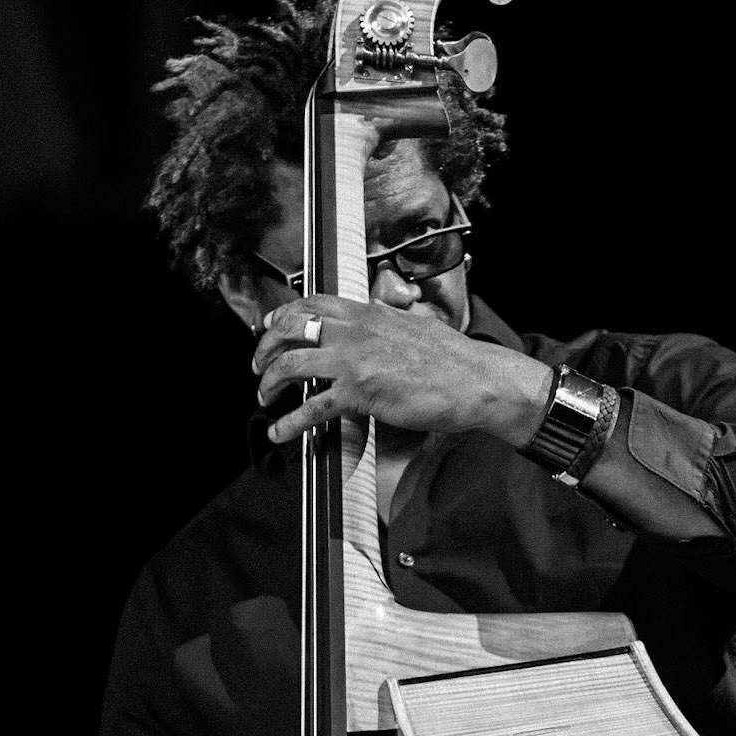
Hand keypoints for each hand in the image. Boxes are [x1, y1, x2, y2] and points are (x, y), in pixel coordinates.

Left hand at [252, 295, 551, 449]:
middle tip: (258, 364)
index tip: (270, 324)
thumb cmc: (454, 360)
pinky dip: (289, 422)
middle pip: (291, 328)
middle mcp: (355, 331)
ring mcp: (355, 361)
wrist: (477, 381)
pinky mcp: (360, 393)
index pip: (313, 303)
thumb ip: (390, 324)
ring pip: (292, 364)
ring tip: (264, 396)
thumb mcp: (416, 326)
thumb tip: (384, 322)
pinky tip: (279, 432)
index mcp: (370, 313)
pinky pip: (312, 408)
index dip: (284, 314)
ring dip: (270, 381)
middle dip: (266, 346)